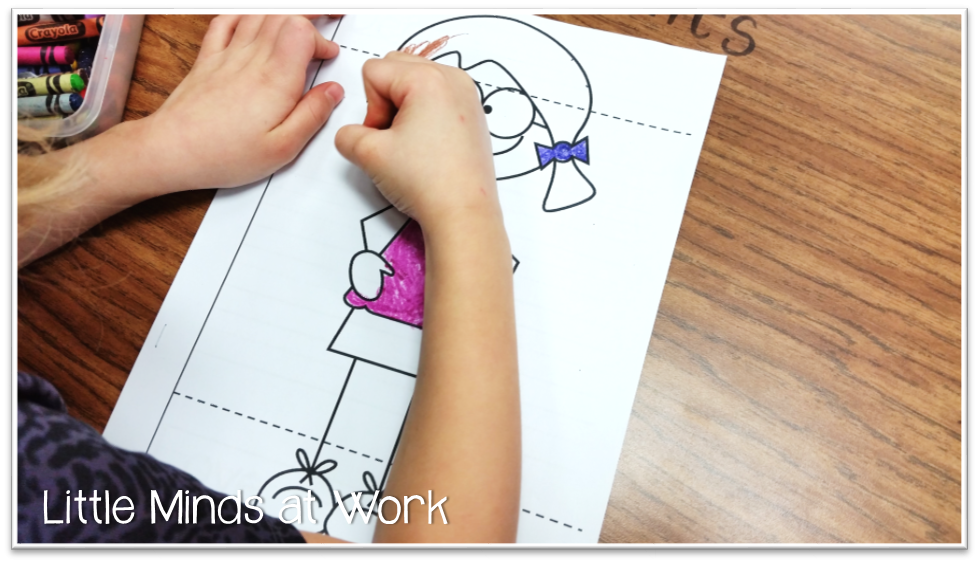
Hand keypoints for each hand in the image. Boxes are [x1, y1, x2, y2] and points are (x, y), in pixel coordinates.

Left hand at [139, 15, 344, 192]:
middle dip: (309, 15)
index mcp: (274, 80)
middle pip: (283, 15)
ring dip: (281, 13)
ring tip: (298, 19)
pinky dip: (243, 15)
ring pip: (258, 14)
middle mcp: (251, 59)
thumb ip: (312, 115)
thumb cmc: (224, 154)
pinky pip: (224, 22)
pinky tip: (253, 20)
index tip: (328, 58)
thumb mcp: (283, 148)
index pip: (302, 32)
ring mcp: (227, 55)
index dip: (321, 39)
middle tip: (326, 20)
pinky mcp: (208, 59)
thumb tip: (332, 92)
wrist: (172, 150)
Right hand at [334, 52, 499, 230]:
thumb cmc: (427, 182)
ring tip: (413, 144)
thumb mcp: (368, 154)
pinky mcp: (473, 115)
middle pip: (397, 69)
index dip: (369, 108)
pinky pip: (438, 99)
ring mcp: (467, 96)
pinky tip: (429, 147)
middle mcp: (453, 79)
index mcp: (428, 78)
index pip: (373, 72)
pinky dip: (425, 116)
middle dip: (387, 102)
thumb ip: (347, 134)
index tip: (385, 138)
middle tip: (396, 138)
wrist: (463, 214)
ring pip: (417, 84)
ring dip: (405, 108)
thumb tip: (354, 135)